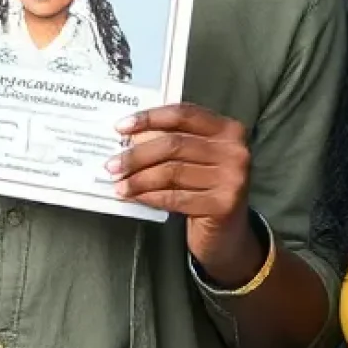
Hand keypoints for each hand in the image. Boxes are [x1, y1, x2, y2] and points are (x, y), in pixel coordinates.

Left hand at [111, 104, 253, 276]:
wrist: (229, 232)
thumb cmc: (206, 187)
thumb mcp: (197, 157)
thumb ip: (173, 140)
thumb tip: (130, 137)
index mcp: (228, 129)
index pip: (183, 114)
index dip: (150, 118)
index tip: (121, 128)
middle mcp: (235, 151)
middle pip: (174, 145)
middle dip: (137, 155)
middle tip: (113, 164)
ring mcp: (232, 178)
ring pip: (172, 172)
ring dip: (139, 179)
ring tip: (119, 184)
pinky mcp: (223, 205)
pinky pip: (175, 197)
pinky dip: (150, 196)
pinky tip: (135, 197)